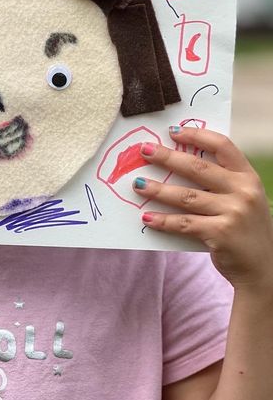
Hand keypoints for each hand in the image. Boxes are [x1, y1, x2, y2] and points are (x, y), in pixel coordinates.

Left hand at [133, 127, 272, 289]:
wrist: (264, 268)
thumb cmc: (245, 229)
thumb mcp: (243, 198)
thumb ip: (221, 182)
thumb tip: (178, 163)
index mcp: (248, 177)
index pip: (222, 146)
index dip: (196, 136)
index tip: (172, 131)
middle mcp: (243, 191)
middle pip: (197, 168)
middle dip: (167, 157)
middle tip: (144, 150)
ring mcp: (233, 212)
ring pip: (185, 196)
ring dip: (158, 190)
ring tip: (138, 185)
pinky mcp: (220, 234)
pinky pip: (183, 223)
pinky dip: (162, 220)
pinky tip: (147, 217)